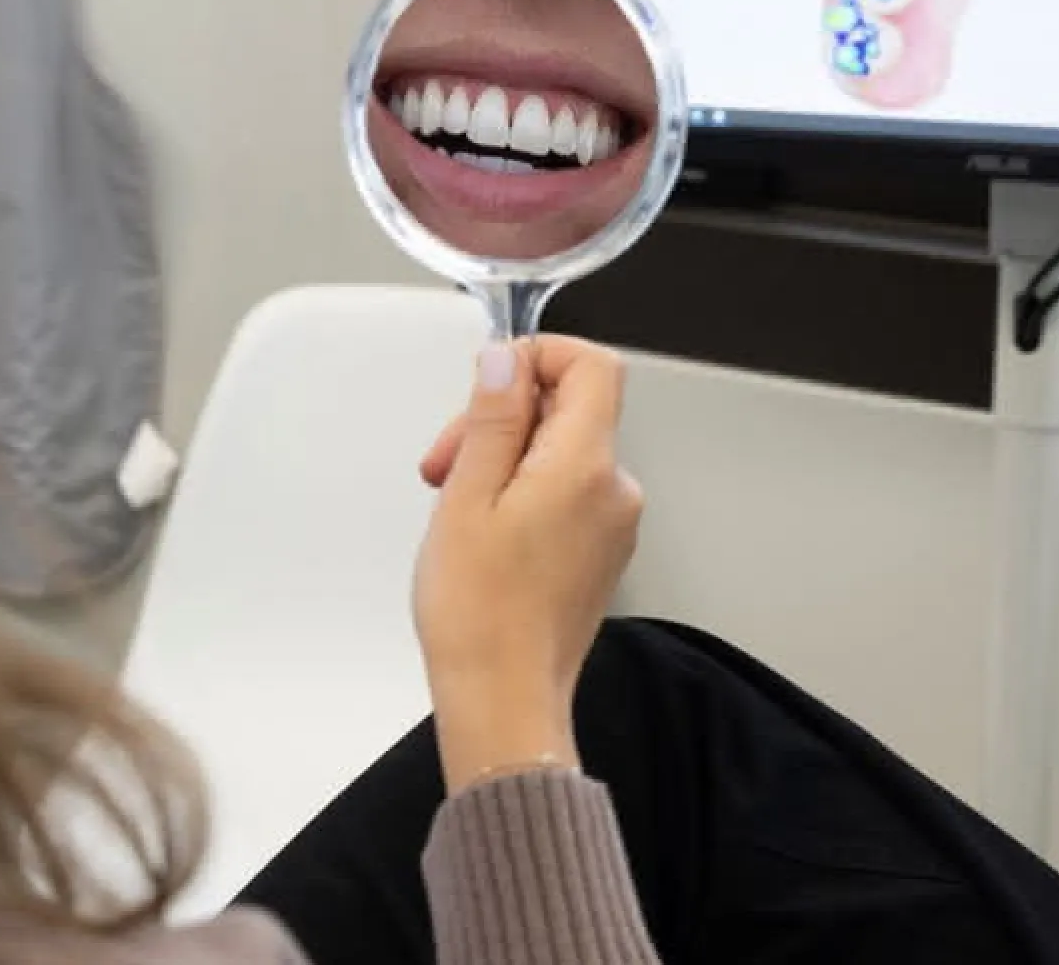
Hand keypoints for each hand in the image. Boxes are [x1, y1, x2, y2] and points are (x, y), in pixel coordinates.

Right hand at [412, 335, 641, 794]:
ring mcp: (612, 525)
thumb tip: (505, 359)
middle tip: (445, 464)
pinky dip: (522, 495)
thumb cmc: (479, 613)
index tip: (490, 382)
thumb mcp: (466, 496)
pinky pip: (565, 494)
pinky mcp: (600, 553)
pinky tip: (481, 534)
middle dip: (502, 419)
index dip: (541, 357)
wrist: (505, 701)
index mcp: (585, 466)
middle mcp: (614, 490)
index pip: (593, 366)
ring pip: (561, 453)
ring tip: (455, 508)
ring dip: (504, 460)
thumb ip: (492, 417)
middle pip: (568, 409)